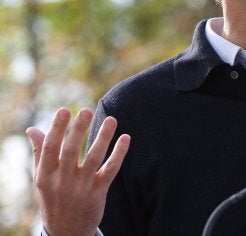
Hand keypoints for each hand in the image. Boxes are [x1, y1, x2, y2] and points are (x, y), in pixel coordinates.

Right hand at [26, 107, 129, 235]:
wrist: (66, 231)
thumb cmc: (54, 197)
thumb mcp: (42, 179)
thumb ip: (40, 153)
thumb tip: (32, 130)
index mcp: (45, 176)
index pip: (50, 148)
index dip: (57, 129)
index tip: (64, 110)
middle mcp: (62, 181)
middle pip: (71, 152)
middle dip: (78, 130)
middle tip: (86, 110)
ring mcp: (81, 188)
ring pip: (94, 159)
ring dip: (103, 138)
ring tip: (111, 119)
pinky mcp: (98, 193)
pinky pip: (110, 170)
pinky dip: (119, 154)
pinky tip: (126, 138)